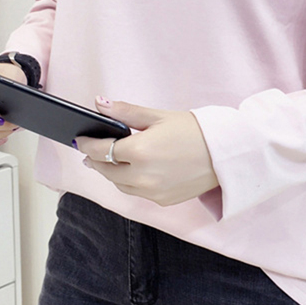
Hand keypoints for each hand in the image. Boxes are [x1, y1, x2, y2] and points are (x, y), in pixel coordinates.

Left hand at [73, 96, 219, 206]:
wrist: (225, 154)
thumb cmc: (195, 131)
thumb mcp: (158, 116)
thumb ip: (125, 112)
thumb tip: (99, 103)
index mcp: (140, 151)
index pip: (101, 150)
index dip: (87, 144)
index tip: (81, 139)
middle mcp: (143, 176)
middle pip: (106, 170)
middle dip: (94, 160)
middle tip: (89, 151)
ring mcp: (152, 192)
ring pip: (119, 185)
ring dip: (111, 173)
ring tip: (108, 161)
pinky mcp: (163, 201)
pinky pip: (136, 193)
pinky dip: (129, 182)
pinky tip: (131, 171)